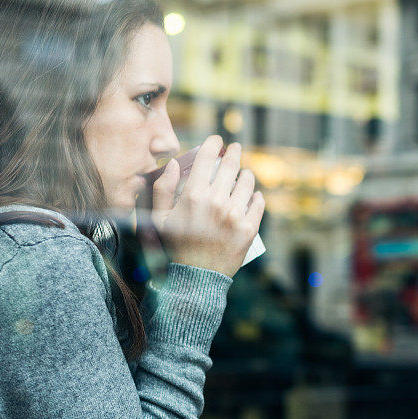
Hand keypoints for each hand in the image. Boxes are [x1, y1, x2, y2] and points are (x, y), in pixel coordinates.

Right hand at [149, 135, 264, 277]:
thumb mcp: (159, 219)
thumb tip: (174, 164)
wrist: (195, 279)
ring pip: (247, 182)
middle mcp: (216, 202)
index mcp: (193, 196)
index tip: (217, 140)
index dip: (213, 143)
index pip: (207, 158)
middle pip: (231, 166)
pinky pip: (258, 203)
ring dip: (246, 174)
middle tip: (235, 149)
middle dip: (234, 153)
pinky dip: (257, 196)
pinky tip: (253, 195)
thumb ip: (163, 189)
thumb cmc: (175, 247)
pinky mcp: (248, 229)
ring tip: (244, 174)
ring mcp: (234, 215)